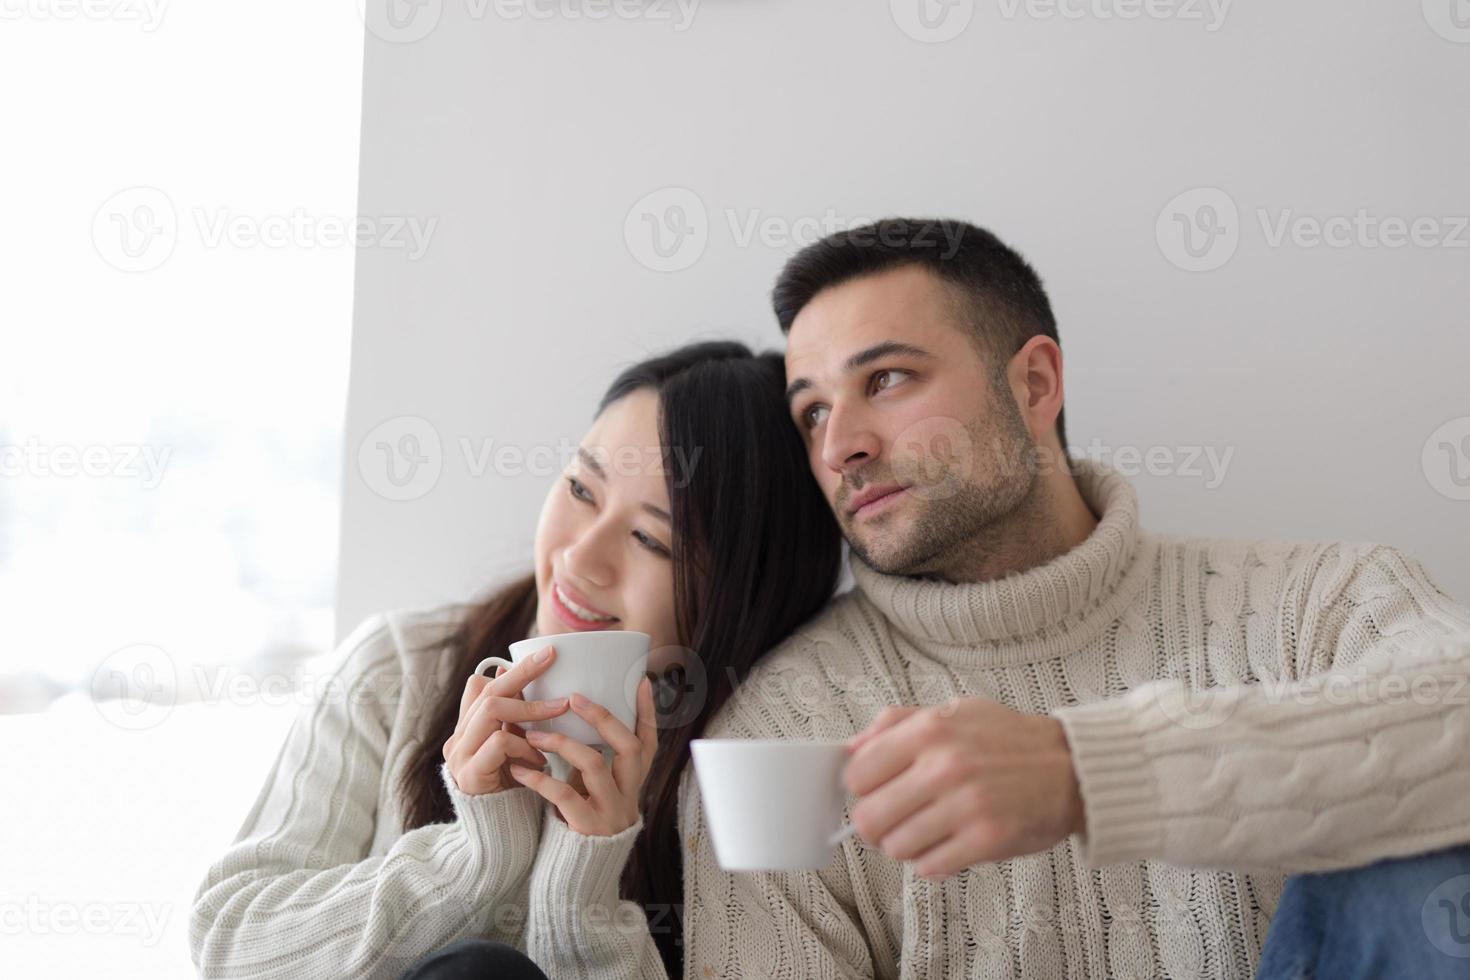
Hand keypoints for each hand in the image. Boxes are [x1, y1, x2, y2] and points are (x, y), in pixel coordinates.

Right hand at [443, 646, 571, 794]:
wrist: (498, 839)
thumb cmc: (514, 791)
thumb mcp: (517, 751)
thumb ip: (518, 723)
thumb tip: (540, 687)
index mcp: (468, 730)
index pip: (479, 685)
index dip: (510, 670)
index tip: (544, 655)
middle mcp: (458, 738)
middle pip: (487, 690)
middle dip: (522, 673)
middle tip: (551, 659)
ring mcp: (460, 756)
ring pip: (491, 709)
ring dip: (529, 709)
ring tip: (558, 712)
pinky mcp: (469, 776)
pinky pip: (498, 743)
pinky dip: (523, 745)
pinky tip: (539, 760)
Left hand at [508, 677, 657, 836]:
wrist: (577, 878)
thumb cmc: (580, 825)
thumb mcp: (593, 792)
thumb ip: (590, 763)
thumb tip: (570, 720)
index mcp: (631, 784)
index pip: (649, 742)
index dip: (647, 712)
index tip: (640, 680)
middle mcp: (628, 795)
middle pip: (630, 746)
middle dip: (602, 718)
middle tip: (574, 698)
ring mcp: (611, 812)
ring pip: (594, 765)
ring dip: (561, 743)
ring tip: (532, 734)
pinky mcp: (588, 828)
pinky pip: (564, 795)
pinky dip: (540, 779)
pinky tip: (519, 770)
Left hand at [844, 698, 1084, 878]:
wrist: (1073, 767)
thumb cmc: (1008, 740)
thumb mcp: (952, 712)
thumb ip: (897, 724)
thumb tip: (850, 749)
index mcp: (930, 731)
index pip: (857, 774)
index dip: (863, 788)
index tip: (878, 791)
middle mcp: (944, 767)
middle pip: (868, 818)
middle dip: (878, 824)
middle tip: (897, 819)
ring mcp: (966, 805)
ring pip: (896, 847)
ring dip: (907, 845)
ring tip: (929, 831)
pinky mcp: (987, 840)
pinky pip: (930, 867)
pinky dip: (933, 862)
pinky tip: (950, 845)